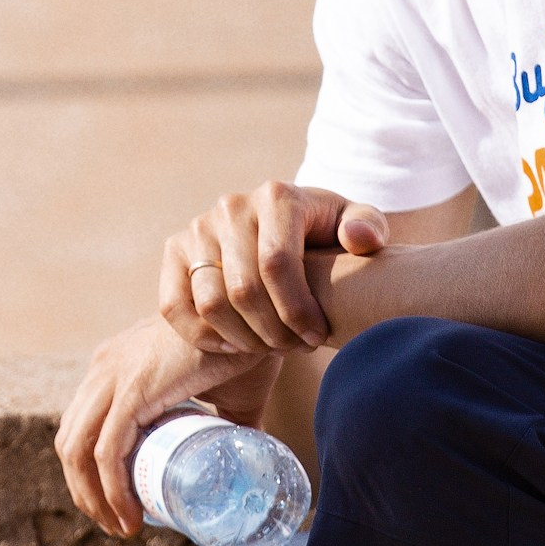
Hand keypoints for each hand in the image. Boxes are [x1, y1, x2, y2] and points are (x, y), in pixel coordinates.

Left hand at [57, 318, 278, 537]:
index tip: (114, 504)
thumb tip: (247, 456)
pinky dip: (112, 488)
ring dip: (94, 498)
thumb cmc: (245, 349)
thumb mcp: (224, 393)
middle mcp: (103, 367)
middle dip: (85, 491)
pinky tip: (130, 514)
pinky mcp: (134, 388)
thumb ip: (228, 420)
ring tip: (123, 527)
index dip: (87, 470)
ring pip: (79, 449)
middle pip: (71, 441)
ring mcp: (114, 375)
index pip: (80, 424)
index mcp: (114, 365)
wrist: (256, 315)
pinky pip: (108, 449)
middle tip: (118, 524)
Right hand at [160, 182, 388, 355]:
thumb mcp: (354, 226)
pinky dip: (205, 336)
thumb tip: (358, 238)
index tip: (317, 336)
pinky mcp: (174, 251)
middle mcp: (231, 206)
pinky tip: (237, 345)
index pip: (277, 263)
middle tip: (297, 349)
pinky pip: (175, 307)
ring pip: (211, 303)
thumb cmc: (325, 235)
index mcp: (277, 196)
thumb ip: (369, 227)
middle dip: (274, 332)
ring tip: (272, 348)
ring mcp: (198, 228)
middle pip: (244, 289)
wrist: (282, 234)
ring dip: (244, 339)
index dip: (297, 310)